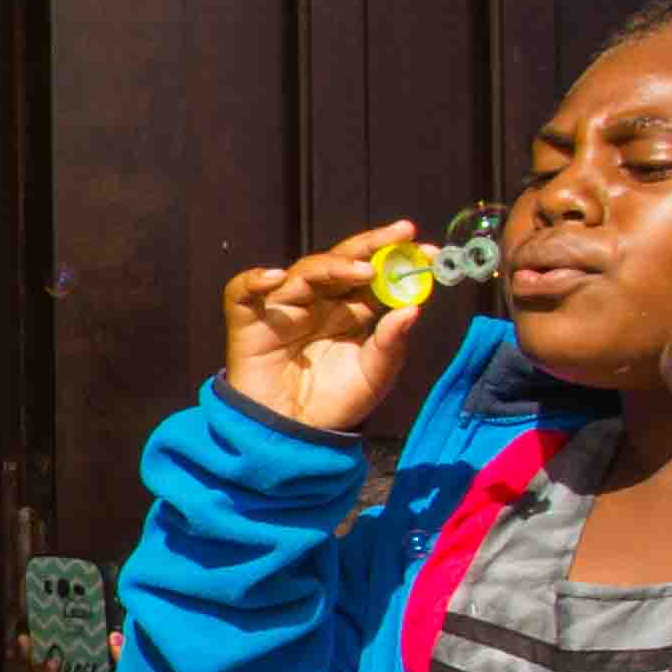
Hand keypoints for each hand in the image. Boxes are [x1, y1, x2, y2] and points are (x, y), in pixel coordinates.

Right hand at [215, 228, 437, 436]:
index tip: (428, 251)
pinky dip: (254, 280)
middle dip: (372, 245)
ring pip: (304, 271)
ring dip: (332, 266)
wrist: (293, 436)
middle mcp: (319, 302)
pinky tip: (274, 277)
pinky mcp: (248, 319)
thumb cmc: (334, 403)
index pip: (376, 276)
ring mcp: (283, 307)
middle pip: (343, 261)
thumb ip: (391, 344)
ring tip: (362, 271)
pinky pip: (243, 291)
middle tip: (400, 235)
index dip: (399, 260)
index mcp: (351, 311)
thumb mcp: (374, 376)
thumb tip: (412, 309)